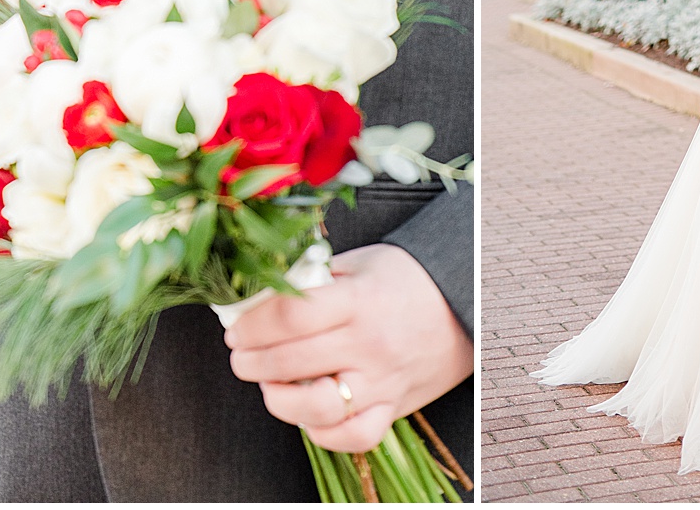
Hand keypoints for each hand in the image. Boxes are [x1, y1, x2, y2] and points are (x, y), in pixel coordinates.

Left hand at [224, 243, 472, 453]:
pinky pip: (353, 436)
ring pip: (316, 409)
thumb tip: (261, 294)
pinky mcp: (394, 407)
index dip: (251, 324)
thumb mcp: (360, 263)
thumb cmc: (408, 279)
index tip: (235, 326)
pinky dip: (322, 433)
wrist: (463, 302)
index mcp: (358, 300)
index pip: (290, 315)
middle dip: (250, 361)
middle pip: (290, 361)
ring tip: (269, 385)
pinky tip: (306, 415)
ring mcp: (382, 381)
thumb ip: (313, 277)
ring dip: (278, 401)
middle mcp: (369, 344)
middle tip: (240, 353)